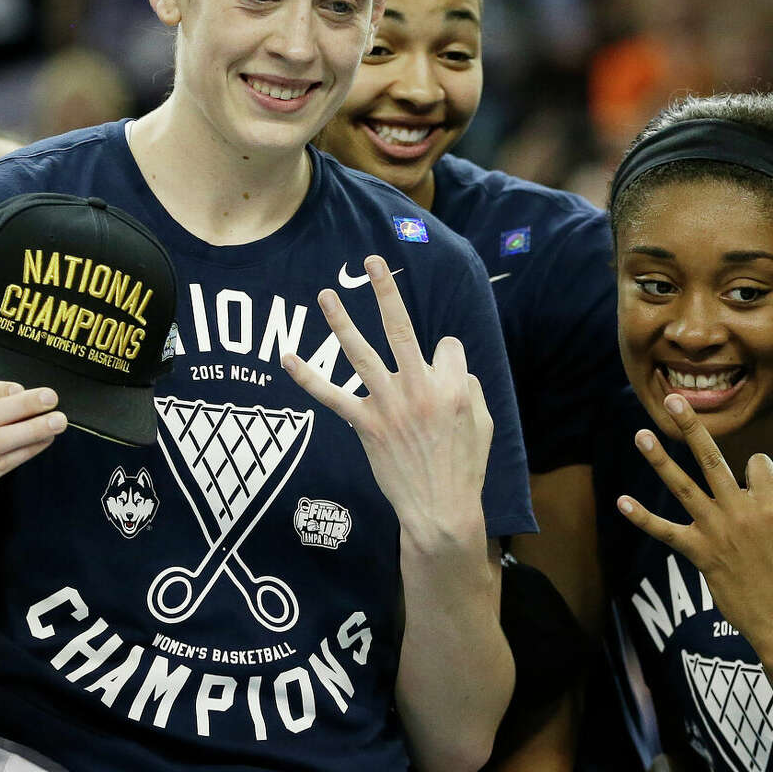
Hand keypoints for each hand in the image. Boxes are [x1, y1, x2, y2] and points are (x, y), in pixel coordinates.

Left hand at [282, 255, 492, 548]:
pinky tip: (287, 358)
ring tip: (325, 295)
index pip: (446, 346)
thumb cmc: (465, 468)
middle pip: (400, 328)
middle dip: (385, 291)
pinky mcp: (365, 424)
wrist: (440, 510)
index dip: (447, 358)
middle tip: (372, 262)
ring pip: (360, 352)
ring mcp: (388, 404)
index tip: (446, 376)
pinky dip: (307, 377)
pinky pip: (331, 395)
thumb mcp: (485, 423)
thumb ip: (468, 388)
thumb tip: (449, 369)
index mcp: (453, 386)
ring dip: (340, 320)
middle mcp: (419, 388)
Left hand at [616, 394, 772, 663]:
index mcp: (772, 502)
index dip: (758, 471)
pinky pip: (665, 532)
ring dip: (659, 459)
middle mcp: (740, 510)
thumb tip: (762, 486)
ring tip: (641, 435)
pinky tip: (622, 502)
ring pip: (683, 486)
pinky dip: (642, 517)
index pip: (757, 464)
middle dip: (691, 426)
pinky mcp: (700, 553)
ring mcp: (717, 531)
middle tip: (673, 401)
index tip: (760, 487)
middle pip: (712, 458)